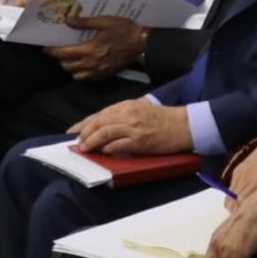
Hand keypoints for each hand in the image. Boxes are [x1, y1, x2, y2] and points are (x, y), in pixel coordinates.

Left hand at [44, 14, 147, 80]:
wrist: (143, 44)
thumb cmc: (124, 30)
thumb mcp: (105, 21)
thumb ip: (85, 22)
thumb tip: (67, 20)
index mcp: (90, 49)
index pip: (64, 53)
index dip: (52, 51)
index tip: (46, 48)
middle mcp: (92, 63)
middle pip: (67, 67)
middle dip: (60, 60)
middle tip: (60, 52)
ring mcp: (99, 71)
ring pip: (76, 76)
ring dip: (70, 69)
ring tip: (71, 60)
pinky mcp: (106, 74)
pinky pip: (88, 79)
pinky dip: (82, 75)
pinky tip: (84, 67)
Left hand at [68, 99, 191, 154]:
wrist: (184, 125)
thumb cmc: (164, 118)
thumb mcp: (142, 108)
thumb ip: (124, 114)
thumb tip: (105, 126)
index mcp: (127, 105)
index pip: (100, 114)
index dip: (84, 123)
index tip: (73, 131)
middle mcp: (128, 114)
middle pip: (98, 123)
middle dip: (84, 133)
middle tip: (78, 143)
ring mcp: (133, 128)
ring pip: (104, 133)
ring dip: (91, 142)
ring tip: (85, 148)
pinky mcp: (140, 141)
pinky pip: (118, 145)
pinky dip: (107, 149)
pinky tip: (103, 152)